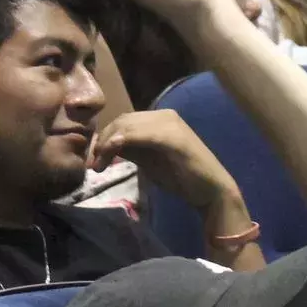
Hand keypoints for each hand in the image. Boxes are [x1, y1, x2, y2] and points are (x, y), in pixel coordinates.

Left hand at [90, 110, 238, 210]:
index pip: (124, 121)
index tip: (94, 159)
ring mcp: (169, 124)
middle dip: (103, 141)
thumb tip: (105, 146)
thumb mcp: (149, 160)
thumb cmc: (182, 177)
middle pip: (122, 120)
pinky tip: (111, 153)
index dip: (105, 137)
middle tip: (94, 164)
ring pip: (127, 125)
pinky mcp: (172, 137)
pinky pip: (139, 133)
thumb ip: (131, 150)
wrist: (211, 191)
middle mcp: (164, 115)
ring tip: (100, 164)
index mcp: (160, 119)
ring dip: (107, 143)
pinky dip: (121, 141)